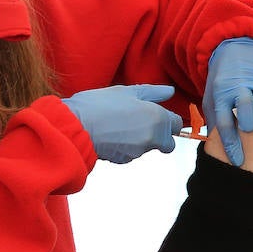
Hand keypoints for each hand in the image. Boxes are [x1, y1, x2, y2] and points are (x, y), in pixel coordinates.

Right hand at [62, 84, 181, 163]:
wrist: (75, 128)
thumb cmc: (100, 105)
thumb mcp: (127, 91)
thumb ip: (153, 92)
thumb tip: (170, 92)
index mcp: (157, 118)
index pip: (177, 125)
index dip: (169, 120)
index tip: (157, 114)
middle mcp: (153, 137)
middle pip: (168, 143)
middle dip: (160, 136)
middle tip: (141, 122)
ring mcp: (139, 151)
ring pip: (148, 147)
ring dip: (140, 139)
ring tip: (120, 123)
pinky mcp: (125, 160)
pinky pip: (132, 153)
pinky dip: (126, 146)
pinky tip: (112, 134)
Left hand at [202, 38, 252, 166]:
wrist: (234, 48)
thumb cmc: (222, 81)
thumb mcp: (211, 97)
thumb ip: (214, 120)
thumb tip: (216, 145)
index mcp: (220, 94)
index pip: (224, 123)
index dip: (231, 145)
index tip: (238, 161)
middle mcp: (238, 87)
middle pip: (247, 109)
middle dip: (249, 123)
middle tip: (249, 126)